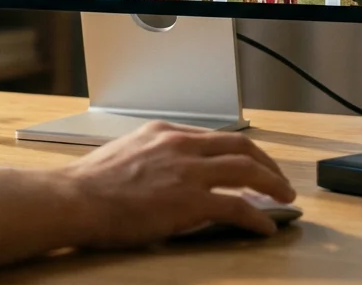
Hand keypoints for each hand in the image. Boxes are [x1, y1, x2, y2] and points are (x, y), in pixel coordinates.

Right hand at [59, 121, 294, 246]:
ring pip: (247, 171)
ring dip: (272, 184)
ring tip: (284, 198)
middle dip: (266, 163)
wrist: (76, 198)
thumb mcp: (127, 153)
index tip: (249, 164)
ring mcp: (187, 172)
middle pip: (240, 148)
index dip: (239, 152)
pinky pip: (237, 207)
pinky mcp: (190, 201)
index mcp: (165, 134)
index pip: (215, 137)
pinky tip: (265, 228)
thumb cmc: (91, 184)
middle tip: (278, 180)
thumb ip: (154, 156)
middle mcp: (181, 146)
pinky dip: (257, 217)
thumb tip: (168, 173)